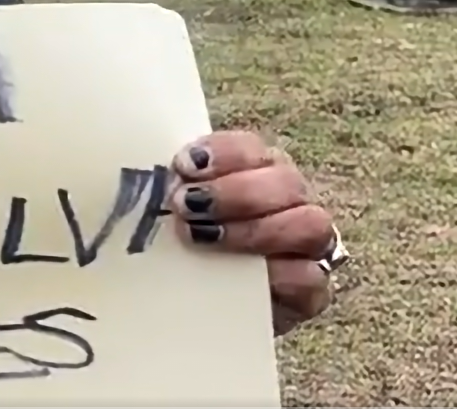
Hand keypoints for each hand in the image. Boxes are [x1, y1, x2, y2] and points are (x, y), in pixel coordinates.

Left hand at [168, 131, 339, 336]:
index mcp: (256, 170)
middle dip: (235, 192)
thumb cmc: (180, 248)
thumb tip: (145, 180)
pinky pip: (311, 278)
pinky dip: (277, 275)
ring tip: (203, 238)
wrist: (198, 307)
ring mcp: (309, 246)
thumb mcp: (170, 212)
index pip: (252, 148)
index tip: (183, 165)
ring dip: (255, 230)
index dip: (222, 153)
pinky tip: (239, 276)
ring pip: (310, 224)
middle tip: (186, 205)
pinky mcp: (312, 291)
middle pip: (287, 181)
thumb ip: (169, 189)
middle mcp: (290, 201)